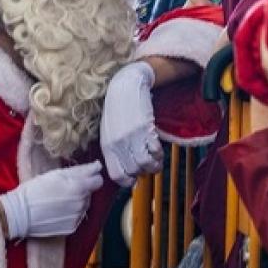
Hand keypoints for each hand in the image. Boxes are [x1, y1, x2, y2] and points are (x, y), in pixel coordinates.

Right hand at [0, 161, 103, 239]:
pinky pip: (77, 217)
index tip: (82, 178)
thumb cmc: (35, 189)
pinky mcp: (71, 228)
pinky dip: (70, 213)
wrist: (19, 214)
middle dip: (81, 190)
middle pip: (90, 193)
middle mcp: (82, 203)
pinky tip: (56, 212)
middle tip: (63, 189)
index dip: (91, 177)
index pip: (98, 181)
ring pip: (83, 205)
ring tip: (57, 201)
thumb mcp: (56, 174)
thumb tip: (97, 166)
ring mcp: (77, 217)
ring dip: (76, 202)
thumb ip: (80, 170)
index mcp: (79, 187)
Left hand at [100, 61, 163, 186]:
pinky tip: (157, 148)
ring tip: (156, 159)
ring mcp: (131, 137)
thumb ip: (116, 149)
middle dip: (143, 172)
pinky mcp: (144, 129)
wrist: (125, 86)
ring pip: (146, 164)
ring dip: (154, 165)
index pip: (117, 175)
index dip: (128, 181)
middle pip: (134, 172)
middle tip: (147, 165)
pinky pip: (155, 151)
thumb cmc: (117, 109)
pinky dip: (159, 153)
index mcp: (107, 146)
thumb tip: (127, 168)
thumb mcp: (109, 131)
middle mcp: (118, 144)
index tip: (135, 178)